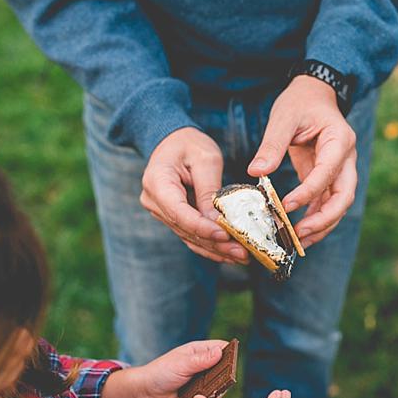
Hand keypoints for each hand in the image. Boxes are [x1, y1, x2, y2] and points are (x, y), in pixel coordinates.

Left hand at [99, 340, 227, 397]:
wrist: (146, 396)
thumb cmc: (160, 373)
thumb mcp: (181, 363)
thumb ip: (200, 359)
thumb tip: (219, 351)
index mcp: (202, 351)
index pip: (223, 348)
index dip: (229, 353)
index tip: (230, 361)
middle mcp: (207, 367)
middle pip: (227, 371)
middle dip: (222, 378)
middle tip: (211, 382)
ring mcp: (206, 384)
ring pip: (222, 390)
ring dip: (212, 393)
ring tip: (196, 395)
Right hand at [140, 127, 248, 263]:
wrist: (174, 141)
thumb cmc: (190, 144)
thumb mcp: (205, 159)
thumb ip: (209, 190)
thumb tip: (217, 221)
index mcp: (157, 181)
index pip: (179, 212)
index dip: (202, 227)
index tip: (225, 235)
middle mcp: (154, 201)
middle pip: (185, 229)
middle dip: (215, 243)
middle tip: (243, 252)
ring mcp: (161, 212)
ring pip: (189, 237)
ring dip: (216, 249)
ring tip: (242, 256)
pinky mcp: (173, 217)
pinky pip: (191, 235)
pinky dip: (210, 245)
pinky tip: (229, 254)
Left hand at [248, 75, 356, 247]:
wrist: (313, 95)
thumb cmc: (300, 102)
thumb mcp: (283, 117)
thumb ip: (272, 145)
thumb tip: (256, 173)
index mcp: (339, 140)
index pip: (328, 172)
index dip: (309, 192)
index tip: (287, 206)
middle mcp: (346, 158)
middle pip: (344, 196)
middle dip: (324, 219)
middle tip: (299, 234)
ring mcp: (341, 169)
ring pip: (339, 204)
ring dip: (321, 224)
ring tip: (298, 240)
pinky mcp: (330, 177)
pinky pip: (327, 202)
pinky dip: (315, 217)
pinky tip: (298, 231)